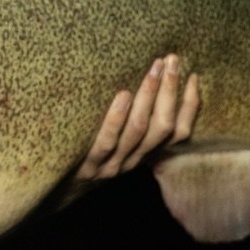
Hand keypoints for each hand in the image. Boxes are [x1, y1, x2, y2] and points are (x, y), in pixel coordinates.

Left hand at [76, 54, 198, 180]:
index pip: (180, 132)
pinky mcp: (89, 166)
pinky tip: (122, 94)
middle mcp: (135, 160)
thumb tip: (148, 75)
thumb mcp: (117, 140)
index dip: (190, 105)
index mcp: (146, 154)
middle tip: (171, 60)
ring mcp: (113, 164)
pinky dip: (117, 117)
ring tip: (152, 70)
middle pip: (163, 126)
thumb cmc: (87, 153)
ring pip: (139, 130)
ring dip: (148, 97)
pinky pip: (107, 141)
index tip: (193, 75)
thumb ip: (133, 119)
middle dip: (170, 91)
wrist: (56, 189)